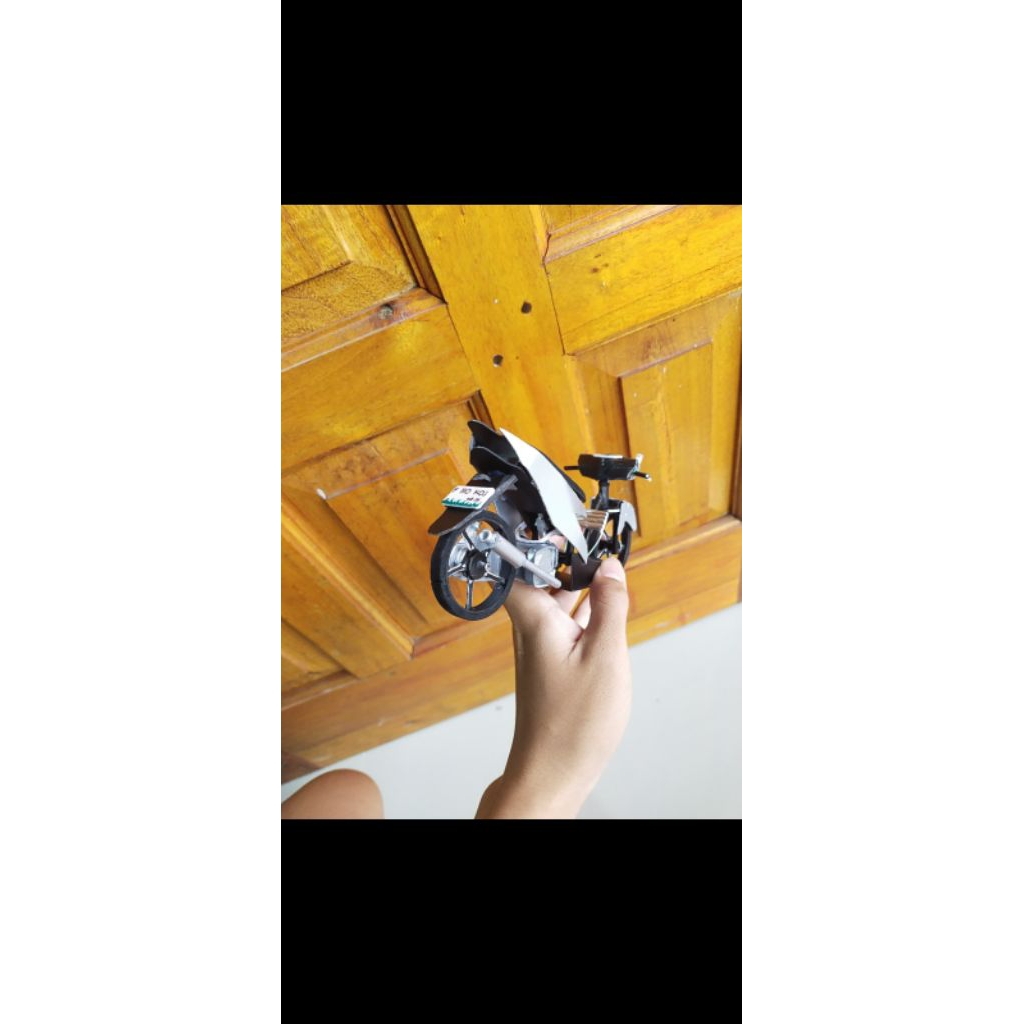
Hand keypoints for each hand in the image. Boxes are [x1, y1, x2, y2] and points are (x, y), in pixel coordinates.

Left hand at [476, 557, 631, 818]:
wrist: (553, 771)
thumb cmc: (572, 723)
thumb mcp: (606, 655)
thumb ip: (609, 607)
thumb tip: (611, 570)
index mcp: (534, 619)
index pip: (517, 565)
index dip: (531, 539)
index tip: (557, 522)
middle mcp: (530, 630)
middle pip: (541, 580)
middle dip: (566, 559)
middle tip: (595, 543)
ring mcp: (539, 649)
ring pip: (555, 603)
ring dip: (578, 586)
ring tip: (606, 572)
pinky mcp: (550, 666)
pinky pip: (564, 625)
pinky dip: (583, 613)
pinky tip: (603, 613)